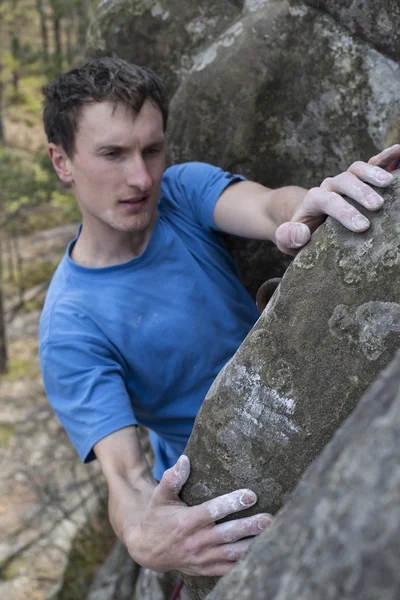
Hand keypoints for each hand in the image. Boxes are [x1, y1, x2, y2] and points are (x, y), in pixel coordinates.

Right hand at [123, 455, 271, 575]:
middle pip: (228, 534)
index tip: (251, 495)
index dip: (232, 503)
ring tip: (271, 534)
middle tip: (269, 517)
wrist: (147, 549)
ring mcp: (202, 558)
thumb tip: (184, 459)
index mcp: (186, 521)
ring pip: (232, 554)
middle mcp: (196, 541)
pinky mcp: (205, 569)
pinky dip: (245, 563)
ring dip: (252, 545)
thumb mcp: (160, 496)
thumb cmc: (157, 516)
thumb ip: (172, 478)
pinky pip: (229, 569)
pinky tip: (261, 553)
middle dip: (250, 526)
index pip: (213, 511)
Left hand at [275, 144, 399, 255]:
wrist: (303, 220)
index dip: (344, 212)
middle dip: (361, 192)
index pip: (327, 200)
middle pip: (344, 181)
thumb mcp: (287, 240)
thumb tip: (302, 233)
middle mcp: (329, 186)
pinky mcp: (357, 180)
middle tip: (377, 206)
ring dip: (373, 174)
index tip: (361, 227)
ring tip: (389, 184)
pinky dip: (384, 157)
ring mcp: (343, 181)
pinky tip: (398, 152)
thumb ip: (289, 236)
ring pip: (356, 170)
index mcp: (313, 201)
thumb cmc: (300, 233)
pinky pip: (370, 164)